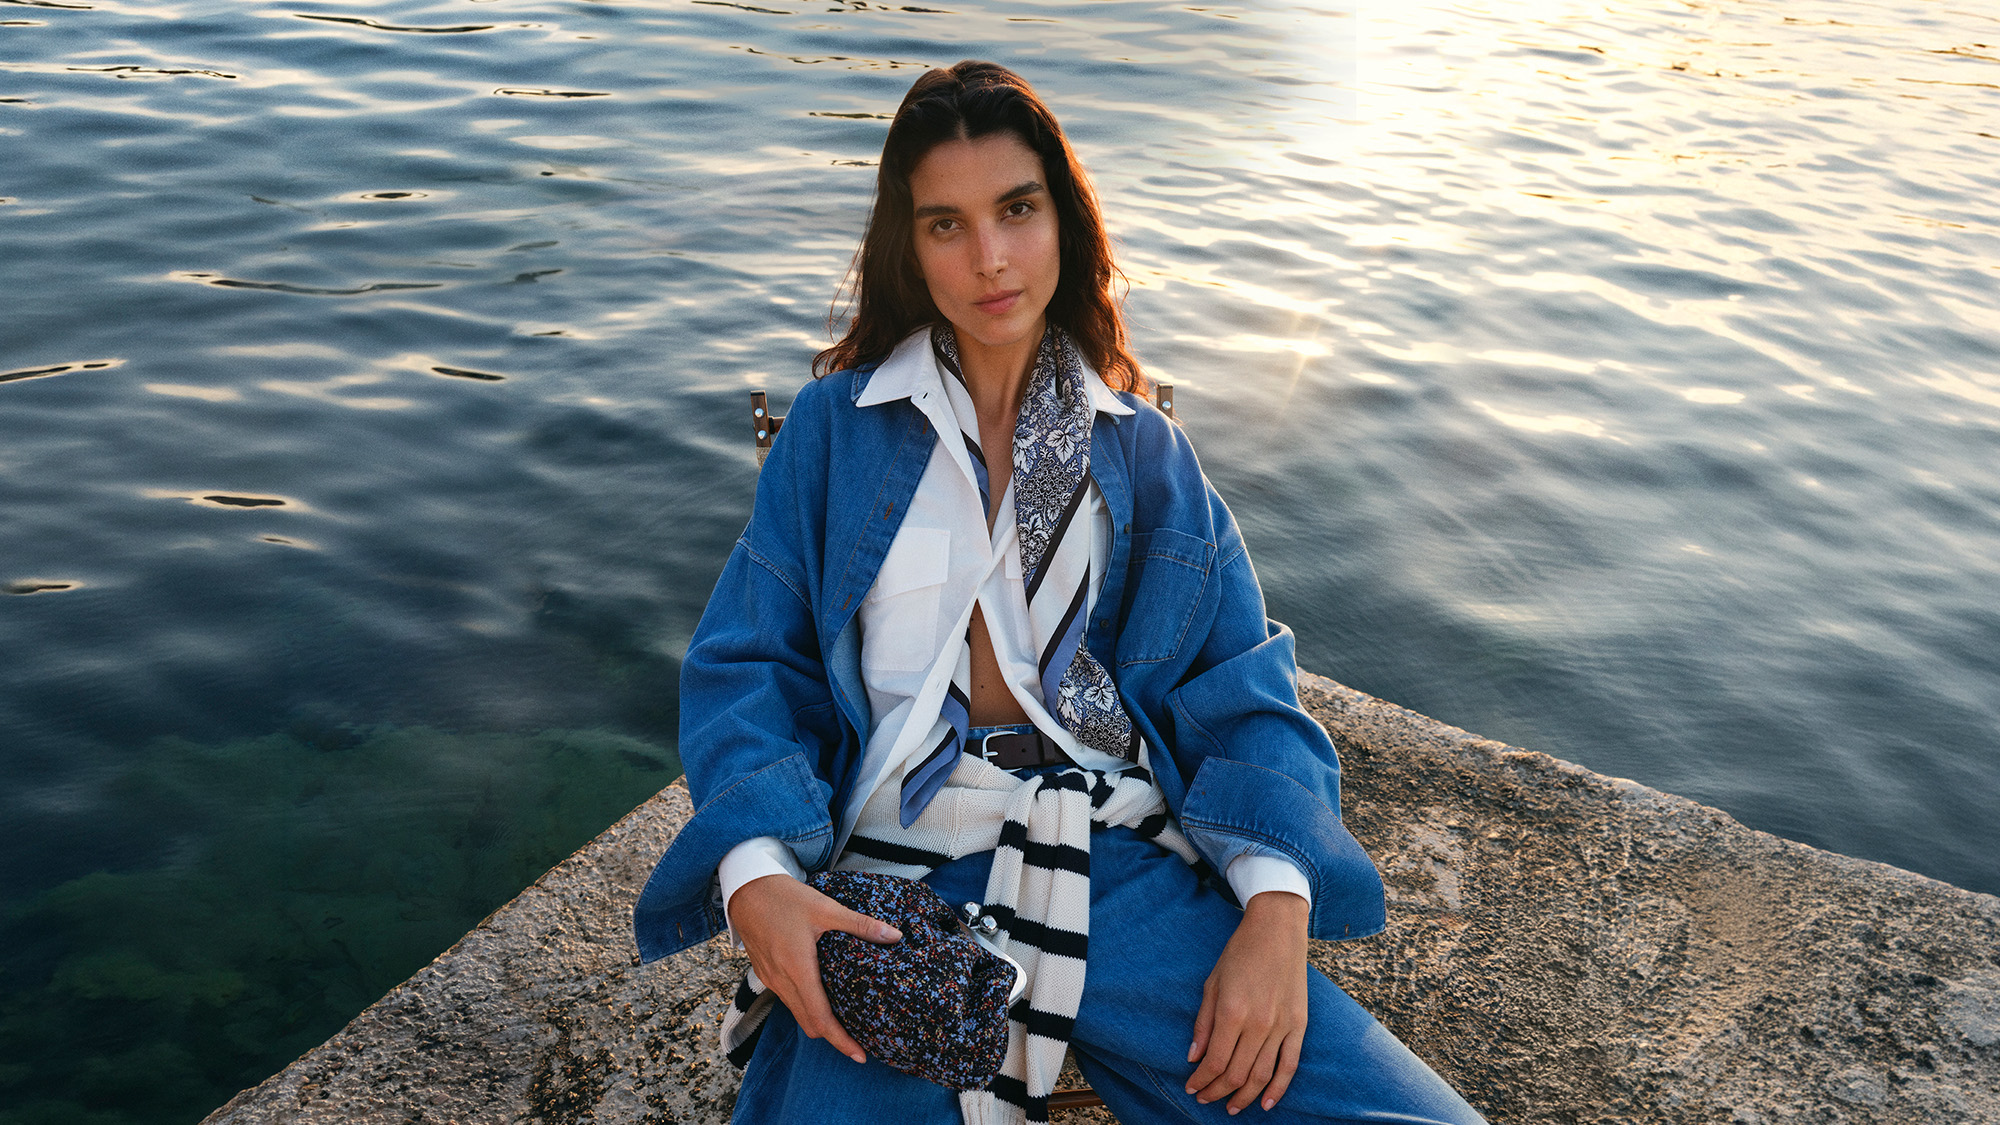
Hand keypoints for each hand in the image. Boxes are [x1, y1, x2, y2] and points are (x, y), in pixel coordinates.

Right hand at [729, 873, 902, 1064]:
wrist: (745, 889)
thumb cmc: (784, 897)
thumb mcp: (825, 908)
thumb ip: (860, 925)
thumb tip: (895, 936)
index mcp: (798, 969)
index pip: (820, 1019)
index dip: (841, 1041)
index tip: (860, 1054)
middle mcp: (782, 981)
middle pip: (809, 1024)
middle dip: (833, 1036)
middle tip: (859, 1038)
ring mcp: (770, 979)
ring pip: (797, 1013)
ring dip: (818, 1021)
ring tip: (844, 1018)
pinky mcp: (765, 973)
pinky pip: (787, 1000)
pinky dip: (805, 1006)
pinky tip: (821, 994)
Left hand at [1185, 890, 1309, 1113]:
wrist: (1277, 930)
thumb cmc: (1240, 953)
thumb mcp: (1212, 984)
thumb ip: (1203, 1023)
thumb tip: (1194, 1057)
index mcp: (1232, 1012)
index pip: (1214, 1062)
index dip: (1201, 1081)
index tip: (1191, 1088)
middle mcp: (1258, 1024)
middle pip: (1236, 1074)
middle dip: (1217, 1092)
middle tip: (1206, 1099)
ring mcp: (1282, 1026)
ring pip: (1262, 1076)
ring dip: (1244, 1097)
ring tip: (1231, 1106)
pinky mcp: (1299, 1025)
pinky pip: (1290, 1065)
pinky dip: (1278, 1089)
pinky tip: (1265, 1104)